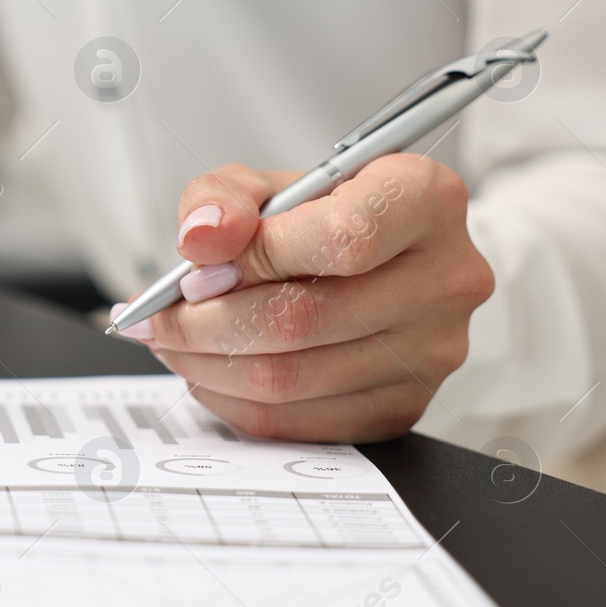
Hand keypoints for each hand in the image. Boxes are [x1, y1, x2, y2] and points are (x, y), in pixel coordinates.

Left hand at [112, 154, 493, 442]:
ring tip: (174, 342)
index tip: (199, 268)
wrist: (380, 261)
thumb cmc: (323, 218)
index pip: (342, 238)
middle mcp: (445, 278)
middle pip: (304, 319)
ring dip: (207, 365)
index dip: (256, 257)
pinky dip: (232, 401)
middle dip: (206, 322)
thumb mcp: (269, 184)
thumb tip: (201, 239)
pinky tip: (210, 371)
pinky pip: (295, 421)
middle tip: (160, 317)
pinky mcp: (402, 407)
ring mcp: (430, 352)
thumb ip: (223, 198)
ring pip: (290, 379)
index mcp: (424, 200)